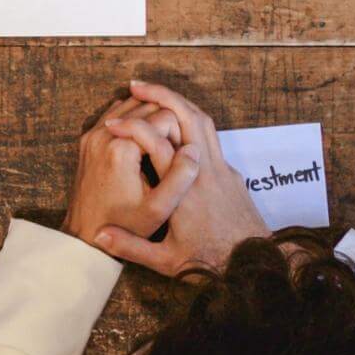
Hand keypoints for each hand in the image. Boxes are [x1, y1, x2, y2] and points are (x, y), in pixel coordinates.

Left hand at [62, 94, 196, 247]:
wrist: (85, 235)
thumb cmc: (125, 224)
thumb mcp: (158, 209)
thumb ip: (179, 178)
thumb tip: (194, 151)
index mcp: (122, 148)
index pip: (164, 116)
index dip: (179, 133)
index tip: (180, 155)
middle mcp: (103, 134)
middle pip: (147, 106)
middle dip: (166, 122)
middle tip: (175, 148)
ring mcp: (92, 134)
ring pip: (131, 105)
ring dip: (151, 117)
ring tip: (164, 143)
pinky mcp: (88, 139)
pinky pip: (115, 113)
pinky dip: (133, 119)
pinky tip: (145, 141)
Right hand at [92, 82, 267, 275]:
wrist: (255, 267)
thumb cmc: (211, 265)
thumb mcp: (167, 261)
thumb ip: (132, 247)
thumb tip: (99, 234)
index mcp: (186, 191)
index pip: (158, 144)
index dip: (132, 128)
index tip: (112, 125)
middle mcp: (206, 173)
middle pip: (188, 117)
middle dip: (161, 96)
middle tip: (135, 86)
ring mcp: (223, 170)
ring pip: (204, 121)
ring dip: (179, 103)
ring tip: (155, 96)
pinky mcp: (231, 174)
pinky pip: (212, 136)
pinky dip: (193, 120)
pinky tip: (177, 124)